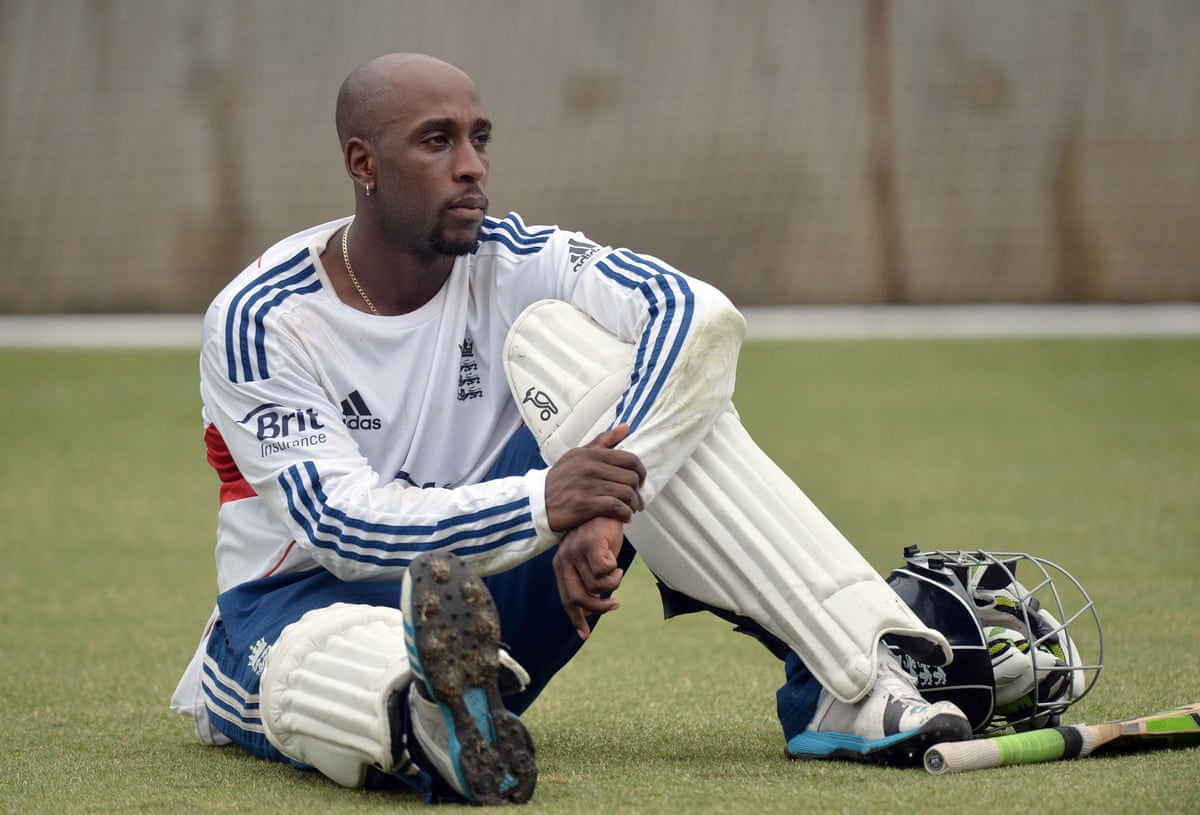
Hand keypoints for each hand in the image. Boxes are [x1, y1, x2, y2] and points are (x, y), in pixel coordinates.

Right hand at [544, 424, 645, 532]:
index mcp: (591, 454)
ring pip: (626, 493)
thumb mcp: (577, 454)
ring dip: (632, 504)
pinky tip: (625, 517)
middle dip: (637, 490)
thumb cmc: (559, 479)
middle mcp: (591, 468)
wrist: (536, 502)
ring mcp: (588, 486)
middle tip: (634, 497)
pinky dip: (625, 514)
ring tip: (630, 508)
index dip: (641, 471)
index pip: (630, 459)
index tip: (640, 480)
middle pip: (631, 478)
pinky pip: (616, 507)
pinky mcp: (585, 505)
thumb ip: (603, 441)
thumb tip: (626, 427)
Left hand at [553, 515, 626, 639]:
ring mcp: (576, 551)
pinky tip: (617, 563)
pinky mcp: (590, 543)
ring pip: (596, 585)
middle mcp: (564, 559)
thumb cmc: (600, 536)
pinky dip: (614, 572)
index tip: (584, 635)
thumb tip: (586, 612)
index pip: (566, 599)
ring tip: (618, 572)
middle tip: (614, 604)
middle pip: (578, 598)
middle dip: (598, 607)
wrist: (606, 508)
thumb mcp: (591, 562)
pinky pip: (605, 571)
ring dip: (612, 583)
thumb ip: (586, 582)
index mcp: (561, 566)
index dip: (575, 619)